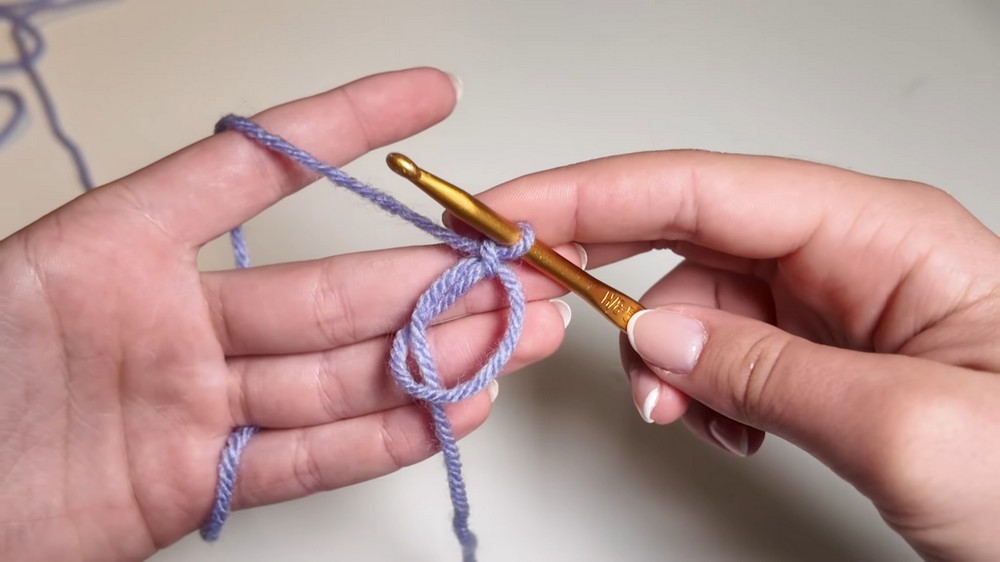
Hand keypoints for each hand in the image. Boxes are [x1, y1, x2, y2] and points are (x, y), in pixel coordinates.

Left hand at [0, 68, 574, 560]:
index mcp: (122, 247)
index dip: (347, 124)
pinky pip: (302, 458)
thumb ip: (132, 228)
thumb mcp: (33, 270)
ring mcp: (190, 405)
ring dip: (430, 357)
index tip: (431, 95)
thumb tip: (250, 150)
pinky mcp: (191, 482)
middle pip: (327, 293)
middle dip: (431, 277)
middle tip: (515, 269)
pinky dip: (380, 438)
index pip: (258, 166)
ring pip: (333, 376)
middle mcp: (172, 323)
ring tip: (513, 337)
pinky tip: (448, 410)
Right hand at [476, 151, 999, 560]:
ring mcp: (839, 303)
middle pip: (691, 232)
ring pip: (701, 301)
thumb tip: (657, 335)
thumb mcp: (902, 426)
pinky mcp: (828, 352)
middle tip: (539, 297)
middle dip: (610, 271)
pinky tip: (724, 426)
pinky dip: (700, 387)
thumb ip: (764, 370)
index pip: (705, 188)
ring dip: (667, 358)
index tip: (511, 211)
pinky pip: (728, 349)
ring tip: (681, 415)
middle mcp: (853, 253)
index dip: (593, 194)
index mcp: (881, 233)